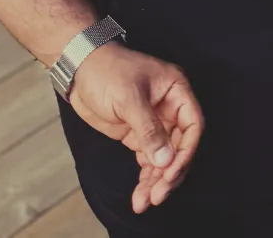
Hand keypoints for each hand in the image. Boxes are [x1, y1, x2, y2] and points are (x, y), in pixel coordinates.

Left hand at [69, 43, 203, 213]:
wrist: (80, 69)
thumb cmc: (108, 71)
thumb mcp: (129, 98)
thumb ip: (149, 130)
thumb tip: (166, 161)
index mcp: (176, 91)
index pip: (192, 125)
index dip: (186, 151)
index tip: (171, 172)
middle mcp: (170, 109)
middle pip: (180, 147)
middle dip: (170, 173)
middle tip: (158, 195)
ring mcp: (154, 123)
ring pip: (163, 158)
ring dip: (156, 181)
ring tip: (145, 202)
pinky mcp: (137, 135)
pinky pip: (147, 161)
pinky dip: (145, 179)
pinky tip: (140, 196)